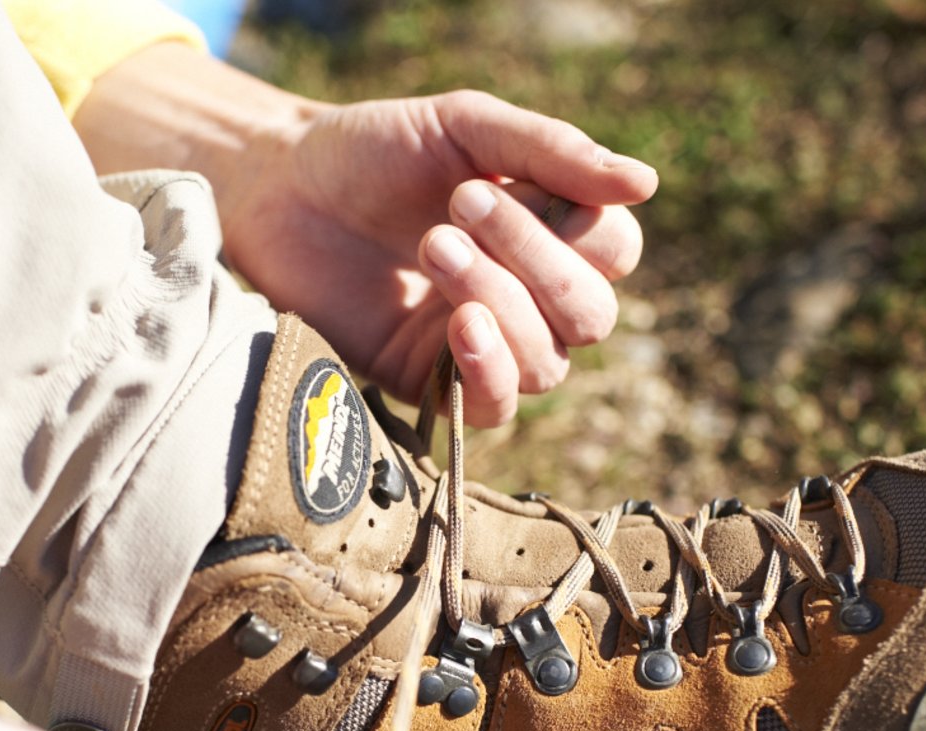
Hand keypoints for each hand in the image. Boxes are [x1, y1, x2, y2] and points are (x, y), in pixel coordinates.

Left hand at [221, 91, 657, 424]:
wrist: (278, 189)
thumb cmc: (373, 151)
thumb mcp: (464, 128)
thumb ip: (552, 152)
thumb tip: (646, 183)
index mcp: (548, 232)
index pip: (615, 252)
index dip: (582, 227)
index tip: (503, 179)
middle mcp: (528, 296)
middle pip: (591, 315)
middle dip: (536, 262)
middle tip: (458, 204)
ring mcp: (481, 344)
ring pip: (548, 363)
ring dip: (501, 302)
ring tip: (433, 244)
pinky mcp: (429, 383)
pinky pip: (494, 408)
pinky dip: (490, 371)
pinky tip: (461, 325)